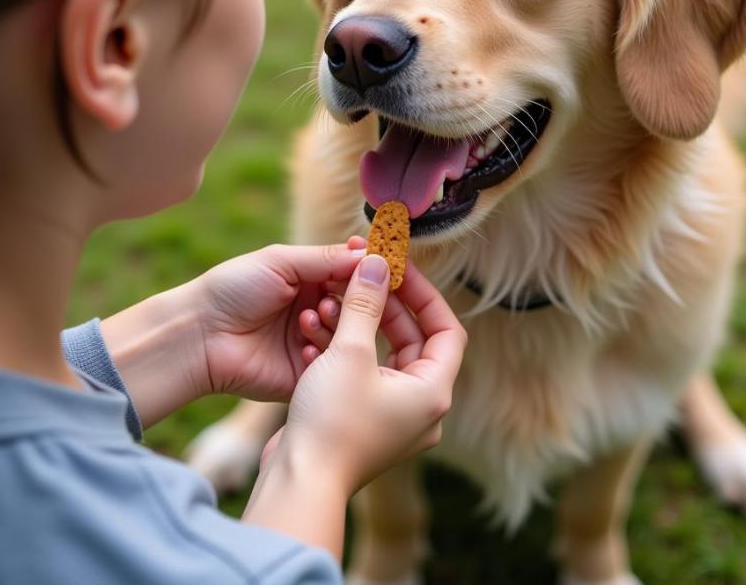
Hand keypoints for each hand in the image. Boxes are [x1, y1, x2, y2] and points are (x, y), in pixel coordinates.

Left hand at [191, 240, 370, 401]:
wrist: (199, 337)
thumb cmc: (233, 289)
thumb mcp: (280, 262)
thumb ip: (326, 258)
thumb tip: (370, 252)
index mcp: (311, 280)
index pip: (354, 273)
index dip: (370, 269)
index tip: (386, 265)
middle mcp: (317, 310)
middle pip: (358, 304)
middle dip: (356, 298)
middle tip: (338, 295)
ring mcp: (314, 343)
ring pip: (349, 333)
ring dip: (335, 322)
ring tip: (309, 318)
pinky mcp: (308, 375)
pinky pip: (333, 365)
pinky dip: (324, 352)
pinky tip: (303, 343)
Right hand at [261, 253, 467, 495]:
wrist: (299, 483)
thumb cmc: (331, 421)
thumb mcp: (350, 352)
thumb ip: (365, 304)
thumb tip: (378, 263)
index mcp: (433, 392)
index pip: (446, 329)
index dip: (424, 294)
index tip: (399, 269)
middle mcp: (421, 408)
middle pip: (414, 341)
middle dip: (385, 306)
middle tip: (363, 277)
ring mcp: (393, 419)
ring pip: (384, 357)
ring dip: (359, 326)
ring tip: (331, 300)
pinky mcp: (365, 424)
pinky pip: (364, 376)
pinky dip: (346, 352)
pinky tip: (316, 332)